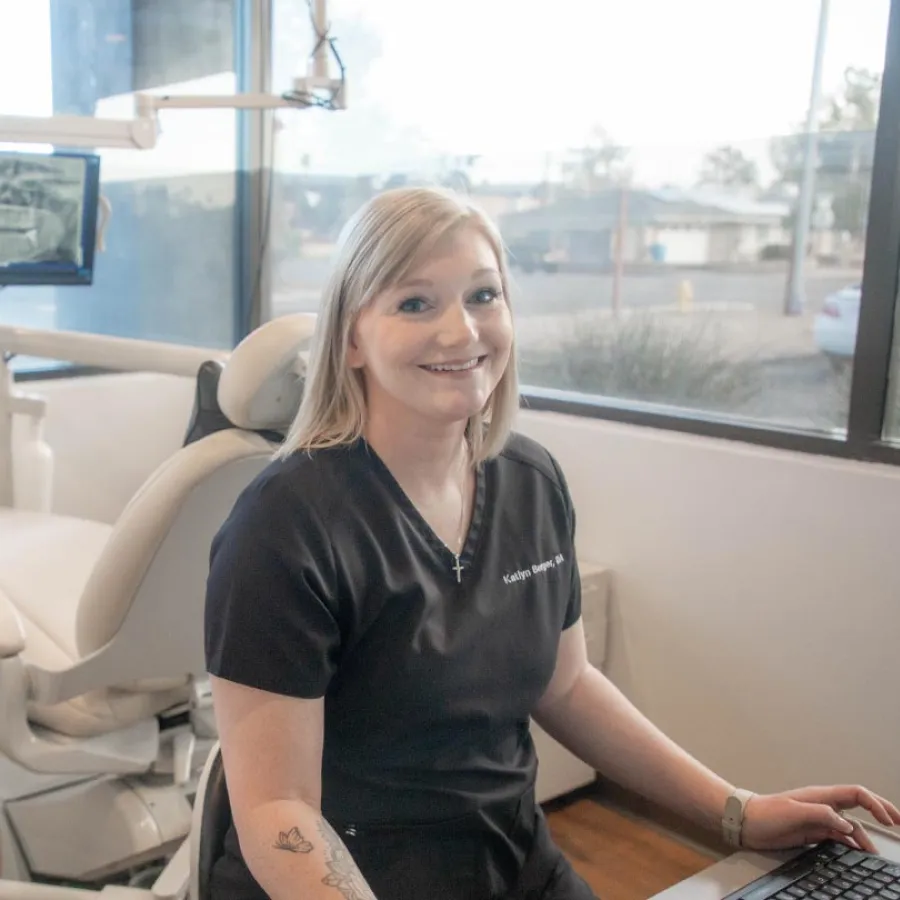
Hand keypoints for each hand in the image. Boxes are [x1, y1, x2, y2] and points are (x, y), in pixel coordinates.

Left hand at [740, 785, 899, 852]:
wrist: (747, 822)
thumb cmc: (766, 813)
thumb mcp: (794, 812)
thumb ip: (822, 815)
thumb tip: (847, 825)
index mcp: (820, 796)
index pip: (855, 794)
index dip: (875, 804)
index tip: (889, 820)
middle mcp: (823, 806)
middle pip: (858, 807)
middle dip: (880, 813)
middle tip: (899, 823)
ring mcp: (819, 819)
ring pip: (850, 827)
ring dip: (865, 838)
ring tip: (875, 854)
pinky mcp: (813, 832)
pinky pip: (838, 838)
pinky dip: (851, 845)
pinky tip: (857, 854)